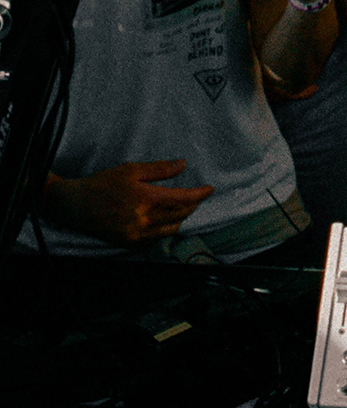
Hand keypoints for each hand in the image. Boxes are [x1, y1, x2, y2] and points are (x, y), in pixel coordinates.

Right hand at [44, 160, 213, 243]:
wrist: (77, 205)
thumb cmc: (103, 183)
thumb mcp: (132, 169)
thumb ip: (159, 169)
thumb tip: (183, 165)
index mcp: (145, 199)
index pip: (181, 199)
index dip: (199, 195)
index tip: (210, 189)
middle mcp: (143, 220)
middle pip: (179, 215)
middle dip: (193, 206)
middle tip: (200, 196)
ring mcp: (136, 234)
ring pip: (169, 229)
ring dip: (182, 218)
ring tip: (187, 207)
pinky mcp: (129, 242)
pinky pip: (155, 238)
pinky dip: (165, 229)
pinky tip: (168, 221)